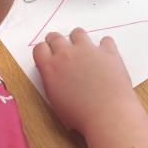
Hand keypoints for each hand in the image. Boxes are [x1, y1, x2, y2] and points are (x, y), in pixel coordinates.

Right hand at [34, 30, 147, 147]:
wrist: (107, 113)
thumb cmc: (80, 115)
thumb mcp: (56, 100)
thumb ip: (52, 81)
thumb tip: (54, 74)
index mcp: (51, 67)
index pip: (39, 48)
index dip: (43, 51)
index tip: (47, 56)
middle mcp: (67, 54)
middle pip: (55, 37)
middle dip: (56, 41)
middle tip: (61, 51)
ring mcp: (88, 50)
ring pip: (78, 32)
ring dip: (78, 40)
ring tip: (83, 51)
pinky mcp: (108, 51)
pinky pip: (105, 40)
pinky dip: (105, 47)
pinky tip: (105, 57)